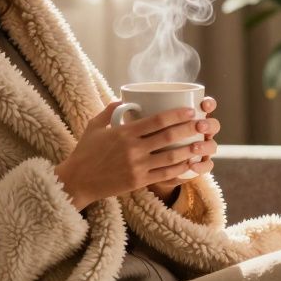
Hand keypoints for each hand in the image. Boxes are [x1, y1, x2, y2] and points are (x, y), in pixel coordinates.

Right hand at [54, 97, 221, 211]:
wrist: (77, 181)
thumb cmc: (85, 152)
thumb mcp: (94, 126)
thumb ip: (109, 110)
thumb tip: (123, 99)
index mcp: (124, 133)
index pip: (157, 121)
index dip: (177, 114)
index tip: (191, 110)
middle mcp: (133, 149)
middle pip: (168, 137)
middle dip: (189, 129)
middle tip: (203, 124)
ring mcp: (137, 167)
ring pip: (170, 157)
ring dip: (189, 150)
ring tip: (203, 145)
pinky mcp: (138, 182)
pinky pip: (164, 175)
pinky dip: (180, 170)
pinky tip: (191, 165)